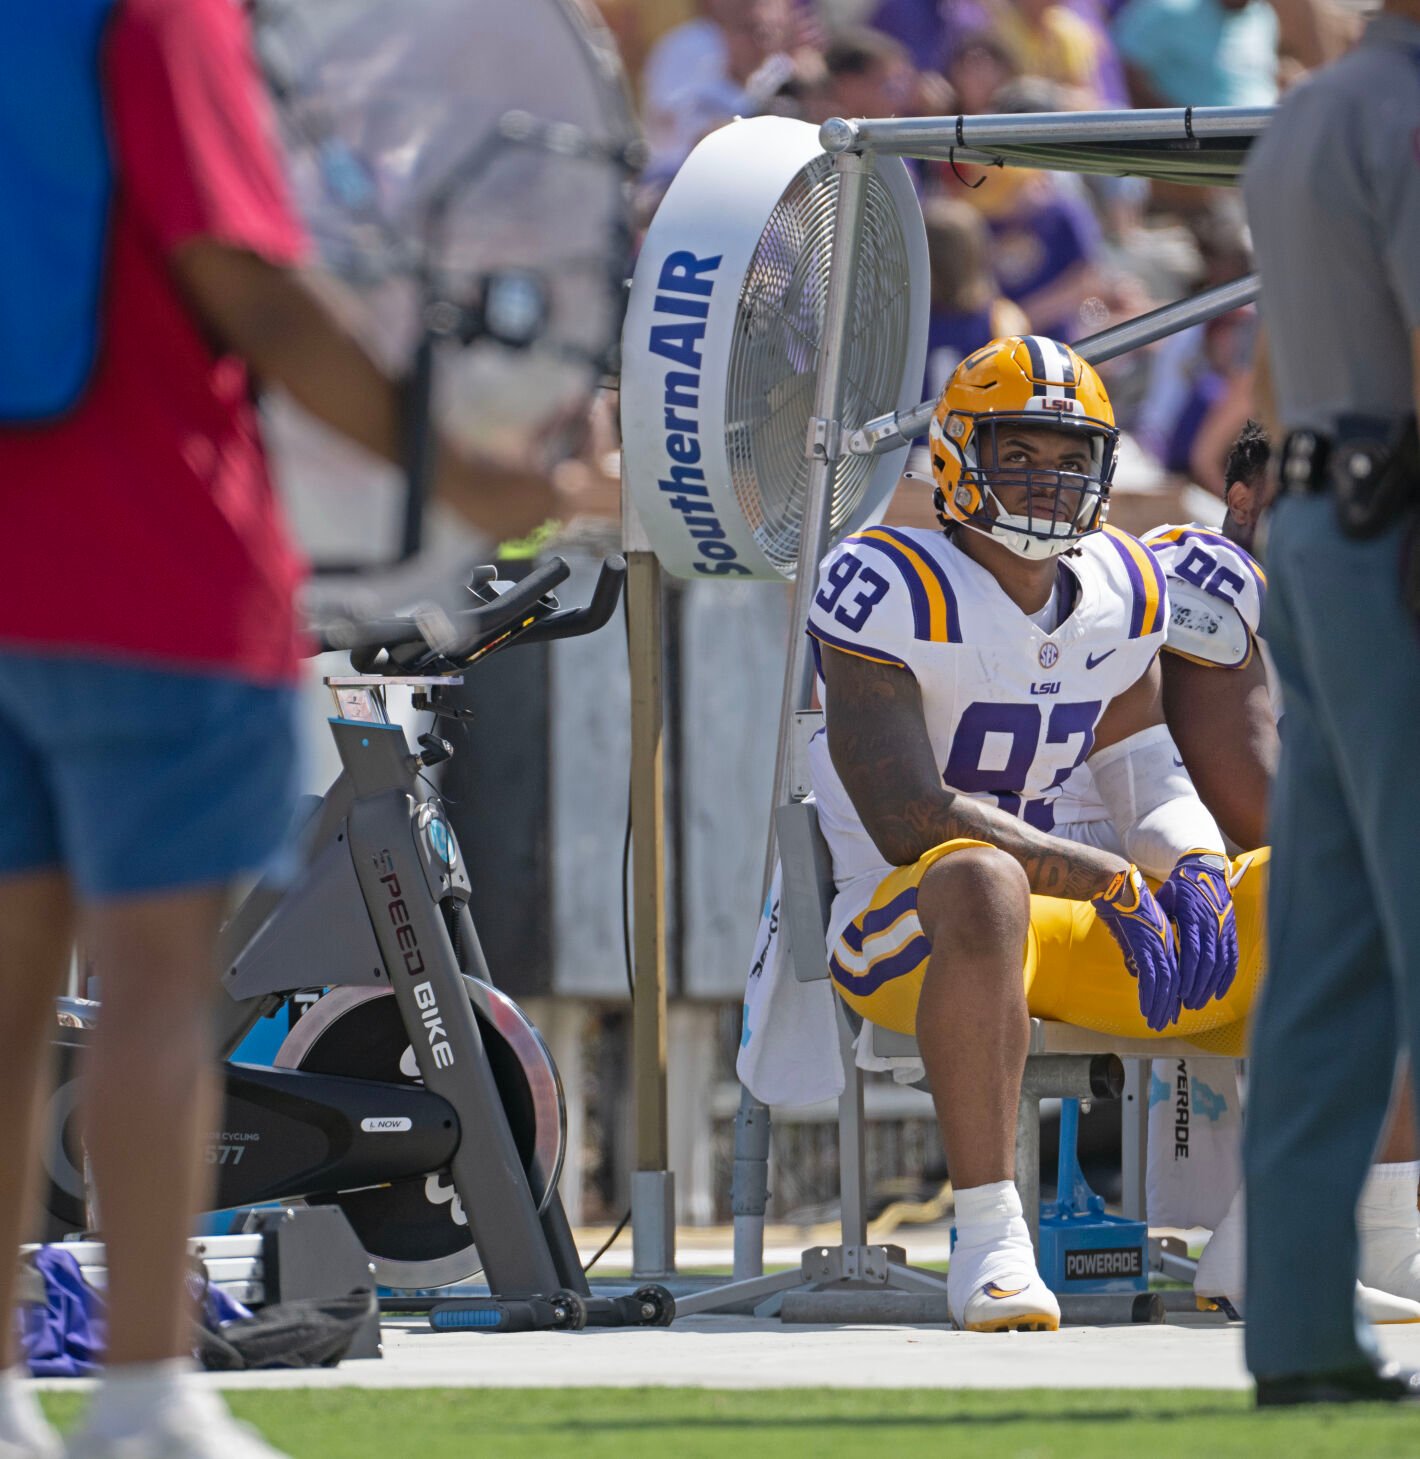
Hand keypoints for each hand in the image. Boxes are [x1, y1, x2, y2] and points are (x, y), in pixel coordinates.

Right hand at [1092, 865, 1180, 1031]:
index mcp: (1166, 937)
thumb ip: (1135, 949)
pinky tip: (1146, 1009)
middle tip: (1166, 1023)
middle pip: (1175, 980)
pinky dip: (1150, 995)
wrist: (1112, 881)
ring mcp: (1157, 942)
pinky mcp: (1145, 943)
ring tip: (1156, 1022)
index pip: (1176, 971)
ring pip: (1166, 982)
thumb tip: (1135, 969)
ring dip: (1161, 1004)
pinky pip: (1151, 976)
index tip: (1173, 1011)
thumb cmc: (1119, 901)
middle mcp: (1166, 941)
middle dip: (1170, 1005)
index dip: (1175, 994)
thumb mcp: (1131, 929)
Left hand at [1156, 851, 1238, 1009]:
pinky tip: (1218, 993)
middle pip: (1207, 961)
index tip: (1179, 993)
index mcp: (1191, 916)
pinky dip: (1226, 976)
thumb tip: (1134, 947)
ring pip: (1220, 963)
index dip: (1187, 974)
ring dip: (1210, 986)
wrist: (1204, 869)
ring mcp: (1224, 927)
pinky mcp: (1231, 931)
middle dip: (1197, 986)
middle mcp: (1210, 923)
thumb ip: (1154, 924)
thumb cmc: (1178, 887)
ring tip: (1197, 1003)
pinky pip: (1231, 957)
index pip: (1191, 951)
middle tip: (1186, 1006)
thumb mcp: (1162, 901)